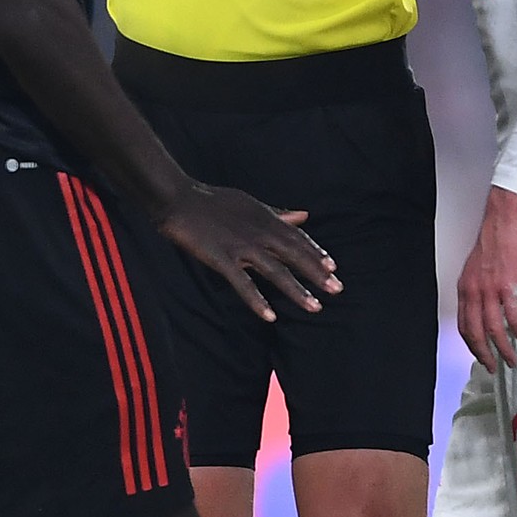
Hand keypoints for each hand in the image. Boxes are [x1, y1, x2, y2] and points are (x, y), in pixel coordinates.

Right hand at [158, 187, 336, 321]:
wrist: (179, 199)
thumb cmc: (214, 201)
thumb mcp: (251, 203)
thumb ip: (278, 214)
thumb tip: (304, 215)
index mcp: (265, 219)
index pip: (297, 238)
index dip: (316, 253)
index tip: (333, 268)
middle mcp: (258, 233)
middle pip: (294, 255)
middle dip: (317, 273)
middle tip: (337, 290)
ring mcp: (241, 247)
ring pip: (276, 271)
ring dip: (296, 290)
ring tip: (315, 307)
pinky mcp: (221, 259)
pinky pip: (243, 284)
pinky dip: (257, 300)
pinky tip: (270, 316)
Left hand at [456, 187, 516, 370]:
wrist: (504, 218)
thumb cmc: (496, 239)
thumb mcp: (481, 268)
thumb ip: (485, 288)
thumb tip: (497, 305)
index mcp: (465, 287)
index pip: (463, 324)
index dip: (471, 343)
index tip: (480, 354)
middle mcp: (472, 291)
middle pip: (474, 332)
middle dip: (483, 354)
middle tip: (493, 366)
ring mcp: (488, 289)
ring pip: (492, 329)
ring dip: (503, 348)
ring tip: (512, 359)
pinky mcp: (507, 285)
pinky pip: (511, 316)